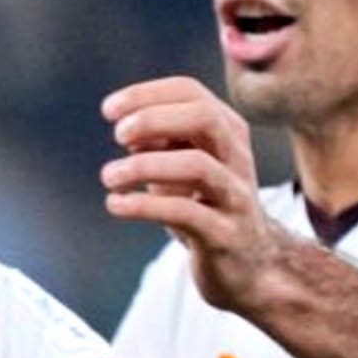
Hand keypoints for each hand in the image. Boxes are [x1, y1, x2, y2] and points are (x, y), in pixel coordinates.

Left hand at [100, 76, 301, 312]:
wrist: (248, 265)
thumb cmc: (205, 206)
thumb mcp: (181, 167)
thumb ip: (159, 141)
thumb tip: (126, 124)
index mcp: (226, 131)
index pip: (190, 92)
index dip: (147, 94)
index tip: (109, 110)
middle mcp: (236, 156)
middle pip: (203, 118)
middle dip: (154, 119)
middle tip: (117, 136)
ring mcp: (234, 195)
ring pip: (197, 166)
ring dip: (144, 166)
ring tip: (109, 177)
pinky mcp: (225, 233)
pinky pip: (186, 213)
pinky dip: (144, 205)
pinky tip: (116, 204)